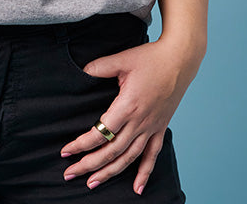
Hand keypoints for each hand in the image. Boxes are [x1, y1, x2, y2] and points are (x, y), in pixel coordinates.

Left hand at [60, 36, 202, 194]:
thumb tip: (82, 71)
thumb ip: (100, 67)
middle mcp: (139, 122)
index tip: (66, 151)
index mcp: (127, 106)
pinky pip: (152, 155)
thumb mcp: (122, 59)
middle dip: (89, 165)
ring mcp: (151, 127)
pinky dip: (144, 173)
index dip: (81, 144)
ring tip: (92, 184)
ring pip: (128, 158)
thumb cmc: (151, 57)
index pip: (100, 133)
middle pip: (111, 151)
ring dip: (110, 173)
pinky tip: (136, 189)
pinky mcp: (160, 127)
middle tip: (70, 174)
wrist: (180, 59)